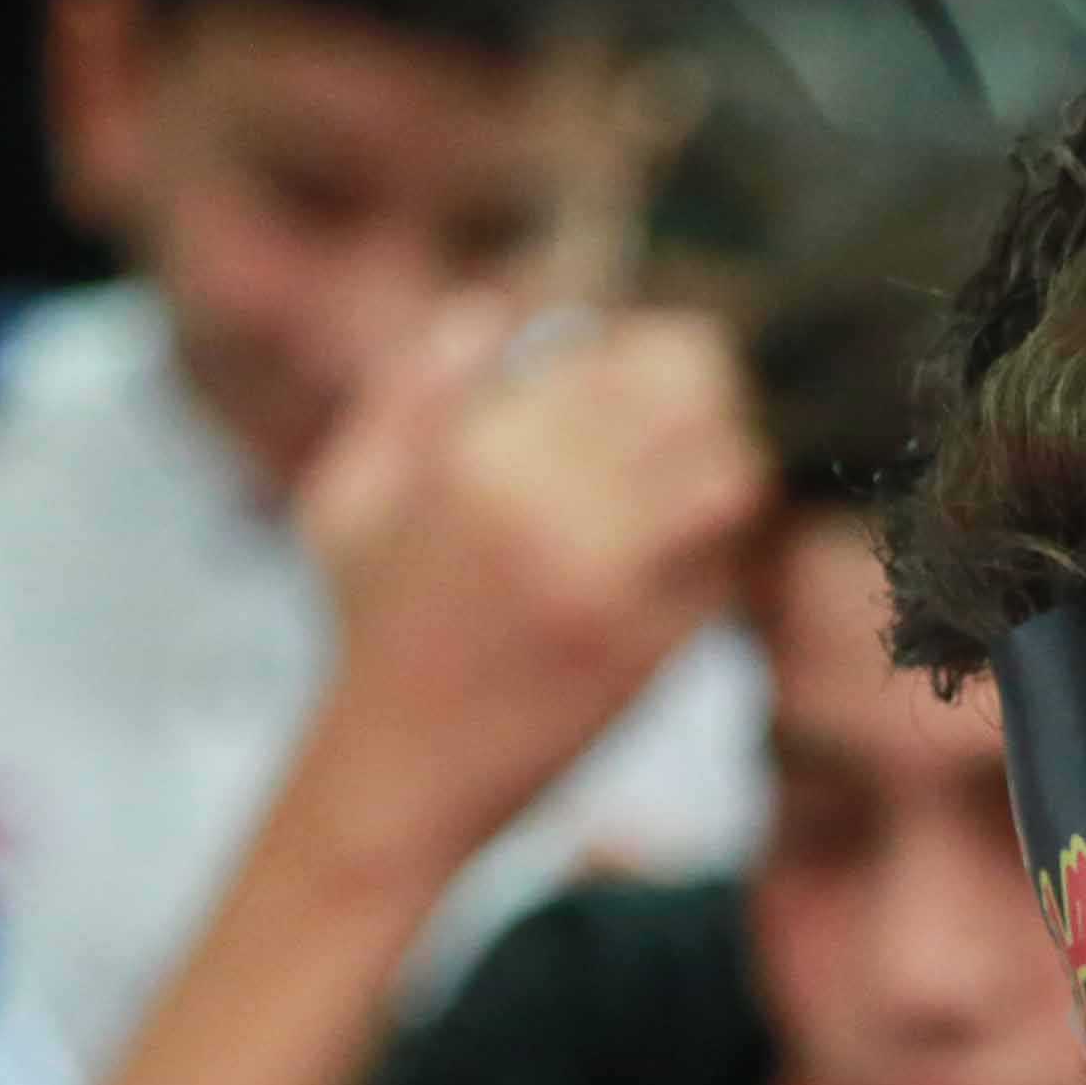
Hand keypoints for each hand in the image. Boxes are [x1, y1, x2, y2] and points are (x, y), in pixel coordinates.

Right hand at [287, 301, 765, 875]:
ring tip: (707, 478)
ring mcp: (611, 582)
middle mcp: (550, 505)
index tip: (668, 364)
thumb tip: (496, 306)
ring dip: (735, 464)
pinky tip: (704, 545)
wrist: (398, 777)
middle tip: (714, 412)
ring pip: (733, 473)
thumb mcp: (350, 492)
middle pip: (697, 393)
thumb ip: (416, 388)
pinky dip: (732, 542)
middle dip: (718, 391)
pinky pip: (729, 563)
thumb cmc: (370, 627)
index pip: (626, 353)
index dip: (665, 346)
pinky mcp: (653, 649)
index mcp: (479, 451)